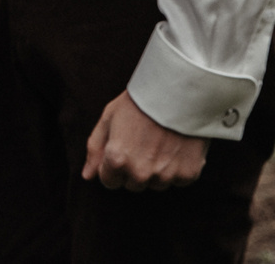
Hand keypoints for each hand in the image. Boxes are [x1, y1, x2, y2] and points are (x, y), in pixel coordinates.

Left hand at [81, 91, 205, 191]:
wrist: (178, 91)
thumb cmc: (140, 101)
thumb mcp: (109, 117)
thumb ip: (95, 149)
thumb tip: (87, 176)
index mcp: (117, 160)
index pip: (109, 181)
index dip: (114, 165)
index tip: (124, 148)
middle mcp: (140, 173)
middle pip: (133, 185)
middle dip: (134, 169)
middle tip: (143, 143)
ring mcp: (165, 175)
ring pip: (156, 184)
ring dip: (156, 170)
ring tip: (161, 143)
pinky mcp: (187, 174)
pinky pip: (178, 180)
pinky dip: (178, 168)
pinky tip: (177, 146)